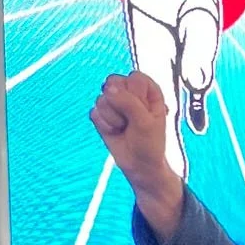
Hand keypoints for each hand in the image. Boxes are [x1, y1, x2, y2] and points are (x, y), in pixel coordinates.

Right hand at [90, 71, 183, 236]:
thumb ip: (129, 102)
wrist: (140, 166)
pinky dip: (104, 126)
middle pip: (114, 82)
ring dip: (114, 119)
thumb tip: (107, 89)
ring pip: (102, 99)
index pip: (134, 78)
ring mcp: (114, 102)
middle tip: (132, 120)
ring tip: (125, 128)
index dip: (136, 95)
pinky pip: (94, 112)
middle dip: (121, 105)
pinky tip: (115, 132)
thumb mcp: (145, 122)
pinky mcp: (101, 114)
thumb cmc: (150, 143)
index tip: (143, 112)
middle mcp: (130, 92)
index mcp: (147, 89)